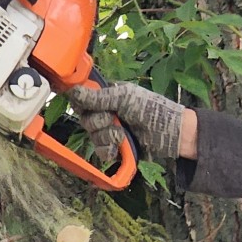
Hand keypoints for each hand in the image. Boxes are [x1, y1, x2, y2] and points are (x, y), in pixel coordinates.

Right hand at [67, 83, 184, 161]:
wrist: (168, 133)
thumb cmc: (150, 108)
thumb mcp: (124, 98)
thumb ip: (98, 97)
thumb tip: (72, 90)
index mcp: (107, 95)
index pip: (83, 99)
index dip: (82, 104)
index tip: (88, 107)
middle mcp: (106, 112)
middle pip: (85, 119)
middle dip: (99, 122)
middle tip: (114, 119)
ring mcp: (110, 130)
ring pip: (92, 136)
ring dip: (106, 137)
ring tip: (122, 135)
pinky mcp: (115, 147)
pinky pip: (100, 151)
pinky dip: (108, 151)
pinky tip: (118, 148)